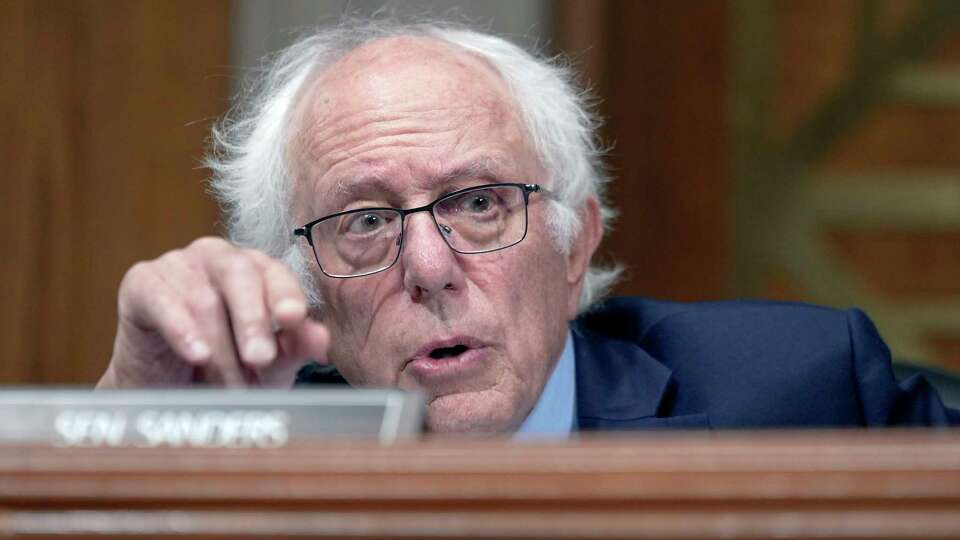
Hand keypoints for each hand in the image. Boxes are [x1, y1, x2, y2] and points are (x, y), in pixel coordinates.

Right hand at [98, 237, 328, 388]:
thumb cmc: (226, 370)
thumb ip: (295, 348)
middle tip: (260, 359)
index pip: (275, 273)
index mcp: (256, 270)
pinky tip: (197, 354)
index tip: (294, 320)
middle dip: (252, 320)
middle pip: (240, 273)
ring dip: (219, 348)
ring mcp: (178, 265)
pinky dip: (180, 329)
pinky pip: (160, 298)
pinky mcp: (141, 283)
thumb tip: (322, 339)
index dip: (286, 294)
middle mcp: (218, 258)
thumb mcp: (268, 367)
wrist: (169, 394)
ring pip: (203, 297)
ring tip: (229, 386)